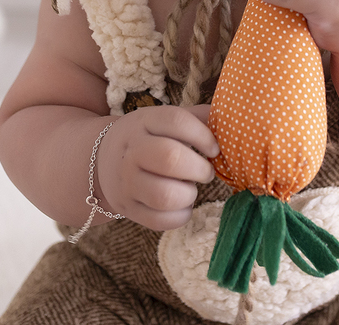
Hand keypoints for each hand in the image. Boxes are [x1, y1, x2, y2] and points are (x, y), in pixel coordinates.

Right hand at [94, 104, 218, 230]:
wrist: (103, 161)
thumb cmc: (149, 138)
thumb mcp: (165, 120)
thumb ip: (198, 118)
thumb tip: (235, 119)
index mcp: (144, 121)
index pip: (176, 120)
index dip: (202, 135)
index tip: (214, 149)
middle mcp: (131, 150)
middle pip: (170, 158)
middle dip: (199, 168)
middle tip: (205, 172)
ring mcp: (126, 182)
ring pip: (165, 195)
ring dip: (189, 195)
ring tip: (190, 188)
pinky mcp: (128, 208)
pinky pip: (161, 221)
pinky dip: (180, 216)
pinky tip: (181, 205)